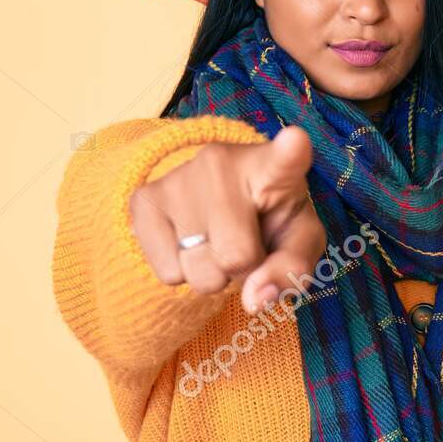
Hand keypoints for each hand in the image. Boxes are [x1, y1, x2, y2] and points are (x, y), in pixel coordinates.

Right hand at [127, 125, 328, 312]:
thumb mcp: (298, 242)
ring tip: (217, 239)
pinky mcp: (144, 199)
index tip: (295, 140)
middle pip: (236, 256)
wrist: (218, 199)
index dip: (290, 153)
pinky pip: (167, 273)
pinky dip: (182, 272)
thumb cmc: (271, 220)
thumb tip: (254, 300)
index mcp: (274, 168)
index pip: (285, 160)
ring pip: (198, 271)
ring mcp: (179, 177)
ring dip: (211, 272)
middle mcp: (223, 162)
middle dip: (242, 267)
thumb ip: (292, 270)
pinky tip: (190, 240)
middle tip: (245, 242)